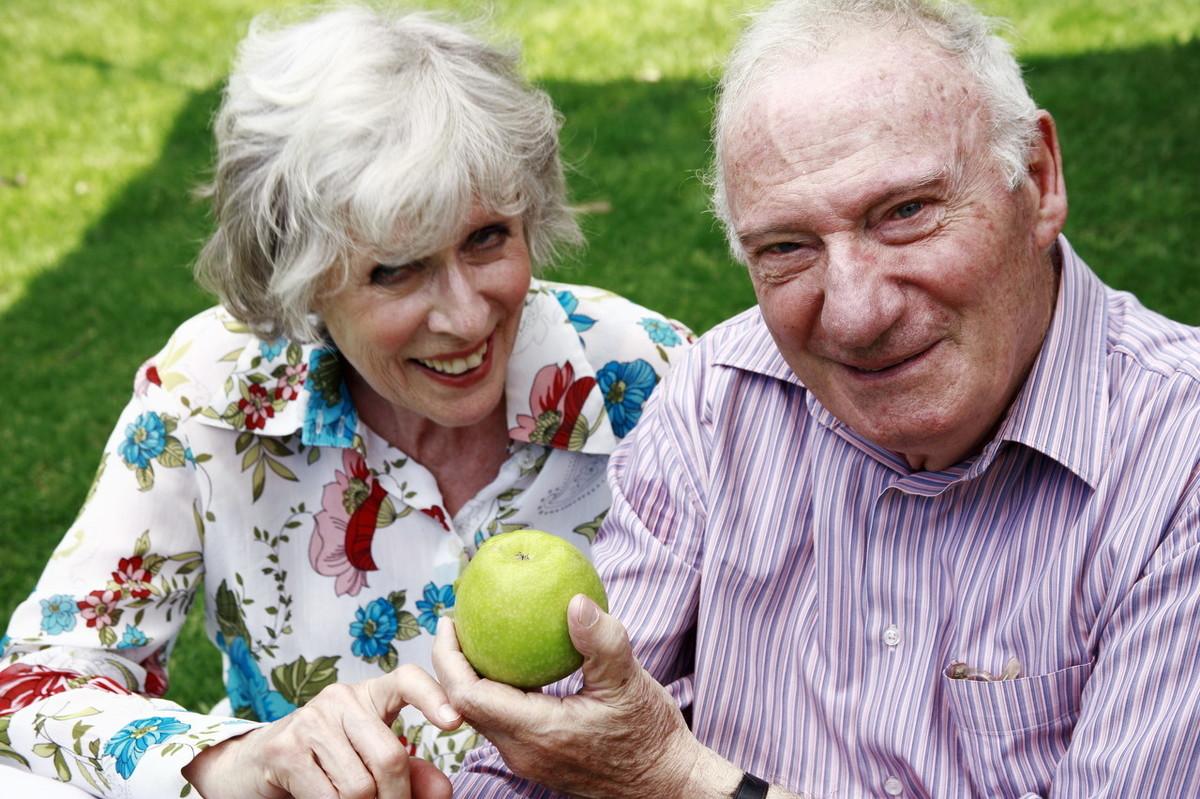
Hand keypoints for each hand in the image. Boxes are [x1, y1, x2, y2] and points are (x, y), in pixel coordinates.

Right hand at [182, 664, 460, 798]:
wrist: (251, 769)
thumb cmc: (323, 765)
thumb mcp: (367, 761)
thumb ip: (409, 772)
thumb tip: (444, 790)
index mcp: (368, 695)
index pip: (407, 679)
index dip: (434, 697)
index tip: (455, 722)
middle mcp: (340, 699)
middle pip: (390, 757)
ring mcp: (310, 722)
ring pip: (360, 787)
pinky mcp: (285, 751)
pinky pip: (329, 798)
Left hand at [433, 595, 702, 797]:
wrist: (665, 784)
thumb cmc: (651, 736)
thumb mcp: (631, 682)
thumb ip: (601, 642)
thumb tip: (575, 601)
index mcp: (538, 733)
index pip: (469, 697)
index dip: (450, 658)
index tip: (452, 620)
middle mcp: (523, 752)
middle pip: (464, 707)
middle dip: (452, 664)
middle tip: (459, 621)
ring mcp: (529, 759)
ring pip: (482, 716)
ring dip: (471, 677)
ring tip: (479, 636)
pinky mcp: (538, 758)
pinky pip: (502, 721)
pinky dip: (496, 690)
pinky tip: (513, 663)